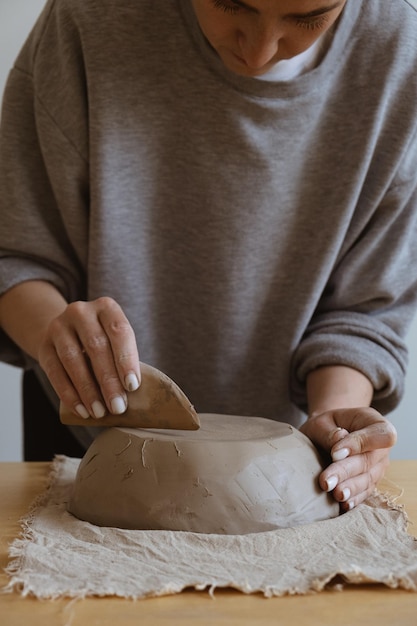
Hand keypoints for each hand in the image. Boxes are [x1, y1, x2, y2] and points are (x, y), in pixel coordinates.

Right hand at [38, 297, 140, 418]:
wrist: (65, 330)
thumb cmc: (101, 341)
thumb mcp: (114, 340)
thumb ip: (124, 359)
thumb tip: (134, 395)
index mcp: (106, 307)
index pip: (119, 331)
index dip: (126, 359)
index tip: (132, 386)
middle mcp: (81, 312)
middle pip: (97, 347)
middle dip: (109, 381)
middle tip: (118, 407)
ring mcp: (59, 327)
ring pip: (73, 360)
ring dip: (88, 390)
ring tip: (99, 412)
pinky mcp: (44, 345)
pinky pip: (55, 372)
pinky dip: (69, 394)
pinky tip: (81, 410)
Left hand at [300, 408, 396, 510]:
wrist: (325, 436)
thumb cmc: (325, 426)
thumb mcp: (321, 422)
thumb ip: (329, 432)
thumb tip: (339, 441)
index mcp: (374, 423)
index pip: (382, 435)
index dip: (362, 443)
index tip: (335, 452)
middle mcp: (381, 448)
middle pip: (369, 461)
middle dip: (346, 472)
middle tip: (326, 481)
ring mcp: (377, 467)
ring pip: (368, 480)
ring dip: (351, 488)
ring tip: (335, 494)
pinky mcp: (369, 483)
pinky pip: (365, 493)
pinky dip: (354, 499)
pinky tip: (343, 504)